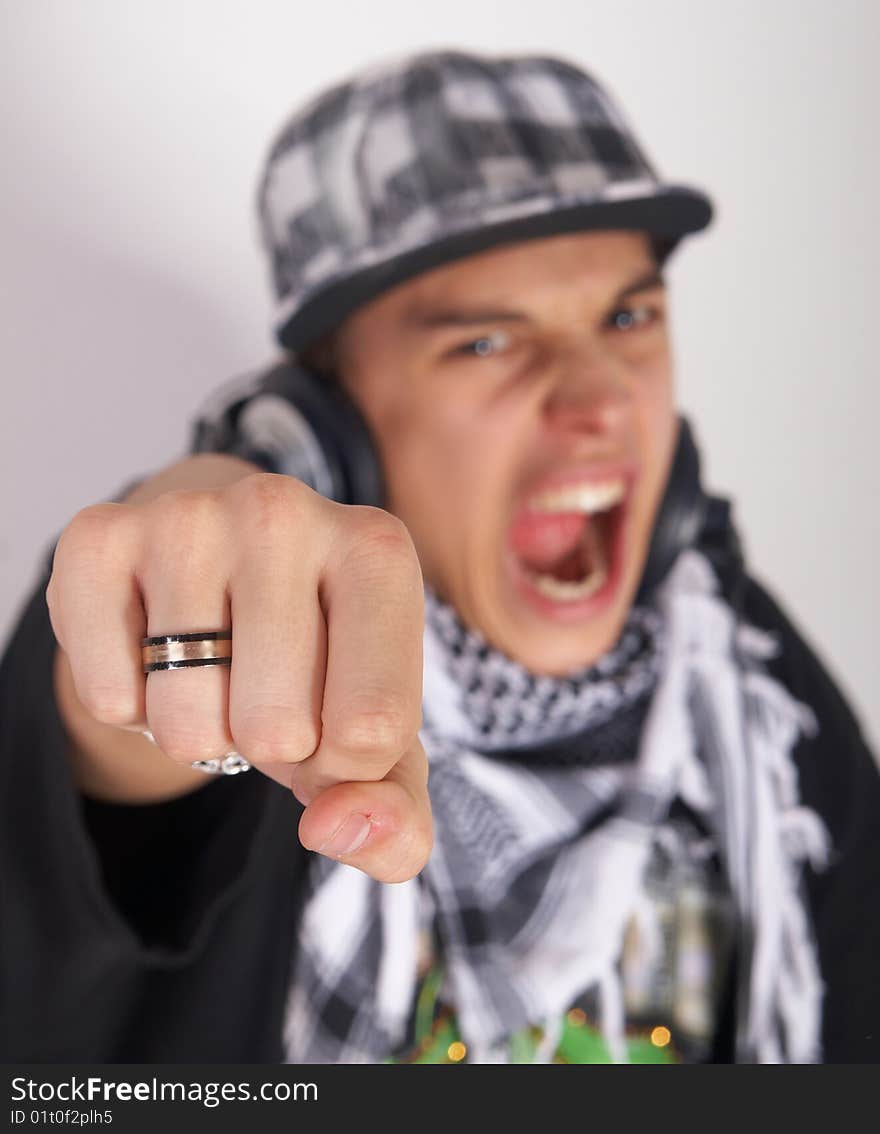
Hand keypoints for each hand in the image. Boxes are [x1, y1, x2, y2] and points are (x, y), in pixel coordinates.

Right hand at [47, 462, 431, 882]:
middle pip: (277, 732)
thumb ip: (395, 813)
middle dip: (266, 744)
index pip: (370, 731)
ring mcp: (188, 517)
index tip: (331, 715)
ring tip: (213, 670)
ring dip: (199, 731)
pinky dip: (131, 709)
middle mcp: (286, 512)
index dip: (339, 763)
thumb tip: (334, 830)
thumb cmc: (316, 657)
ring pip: (189, 724)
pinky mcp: (99, 537)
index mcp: (378, 552)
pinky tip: (154, 652)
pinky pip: (109, 699)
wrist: (221, 563)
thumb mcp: (377, 738)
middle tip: (262, 687)